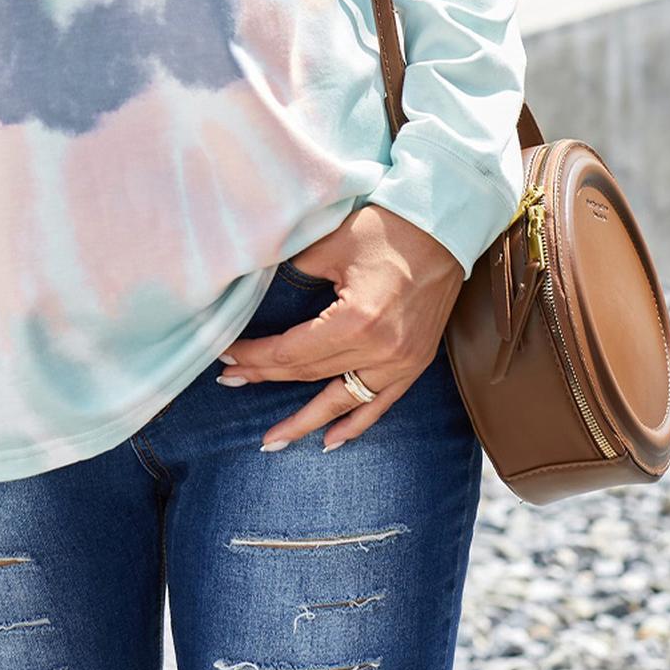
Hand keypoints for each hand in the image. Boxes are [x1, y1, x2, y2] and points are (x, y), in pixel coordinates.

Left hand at [219, 205, 464, 451]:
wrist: (443, 227)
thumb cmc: (386, 227)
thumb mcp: (330, 244)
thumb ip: (293, 273)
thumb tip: (252, 292)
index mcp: (356, 320)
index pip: (292, 351)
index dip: (256, 356)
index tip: (226, 357)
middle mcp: (380, 350)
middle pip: (310, 374)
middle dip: (266, 377)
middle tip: (230, 381)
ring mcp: (402, 362)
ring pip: (341, 400)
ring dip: (304, 421)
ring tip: (271, 440)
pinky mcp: (416, 363)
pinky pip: (380, 403)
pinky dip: (354, 424)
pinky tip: (329, 441)